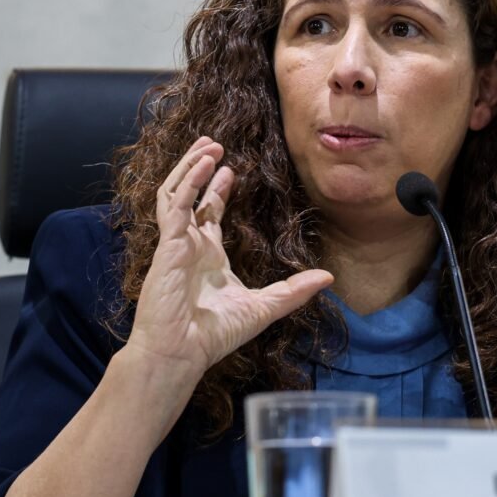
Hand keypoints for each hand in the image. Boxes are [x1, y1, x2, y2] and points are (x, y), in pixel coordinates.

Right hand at [122, 137, 332, 387]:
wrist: (181, 352)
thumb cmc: (215, 335)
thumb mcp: (265, 308)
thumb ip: (294, 290)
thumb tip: (328, 276)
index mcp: (208, 256)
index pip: (209, 212)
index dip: (217, 188)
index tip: (231, 169)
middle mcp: (190, 244)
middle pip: (190, 194)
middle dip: (200, 167)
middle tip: (215, 144)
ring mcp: (176, 242)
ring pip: (176, 191)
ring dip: (190, 165)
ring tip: (208, 144)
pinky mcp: (168, 243)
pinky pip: (174, 203)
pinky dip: (187, 180)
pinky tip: (203, 163)